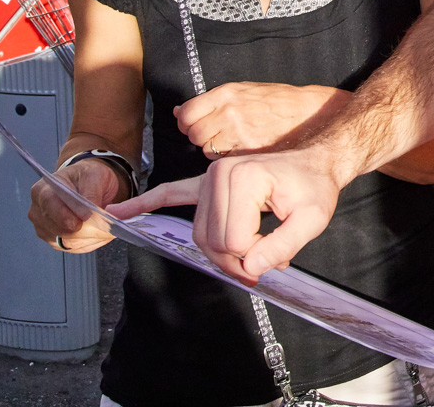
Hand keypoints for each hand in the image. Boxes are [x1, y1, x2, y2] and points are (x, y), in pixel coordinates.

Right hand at [27, 159, 125, 253]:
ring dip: (88, 237)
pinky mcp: (53, 239)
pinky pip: (71, 247)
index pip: (48, 204)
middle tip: (103, 226)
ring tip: (104, 227)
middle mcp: (38, 210)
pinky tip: (98, 233)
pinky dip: (88, 243)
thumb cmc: (88, 176)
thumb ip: (91, 192)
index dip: (65, 214)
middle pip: (56, 227)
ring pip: (65, 241)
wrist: (88, 184)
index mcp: (43, 189)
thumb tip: (88, 214)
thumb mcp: (95, 175)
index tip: (84, 219)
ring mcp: (44, 226)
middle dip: (81, 230)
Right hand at [116, 147, 344, 283]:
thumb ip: (283, 246)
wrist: (314, 163)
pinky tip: (119, 212)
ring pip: (200, 236)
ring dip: (222, 253)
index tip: (278, 254)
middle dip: (238, 260)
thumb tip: (250, 269)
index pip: (233, 240)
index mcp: (242, 177)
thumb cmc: (314, 187)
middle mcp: (218, 175)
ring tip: (253, 254)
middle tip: (267, 263)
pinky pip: (170, 195)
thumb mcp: (313, 219)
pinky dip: (145, 204)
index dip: (257, 257)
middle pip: (212, 241)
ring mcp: (208, 179)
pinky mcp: (203, 185)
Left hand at [174, 82, 343, 157]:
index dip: (187, 122)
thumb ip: (211, 101)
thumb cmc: (278, 102)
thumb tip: (178, 111)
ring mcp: (238, 133)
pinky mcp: (247, 151)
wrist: (307, 114)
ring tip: (233, 142)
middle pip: (194, 134)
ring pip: (206, 150)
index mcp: (227, 94)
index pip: (187, 113)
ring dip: (214, 149)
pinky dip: (228, 159)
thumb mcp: (244, 91)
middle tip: (217, 135)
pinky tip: (242, 150)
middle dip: (201, 137)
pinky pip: (223, 161)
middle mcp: (229, 112)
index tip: (192, 125)